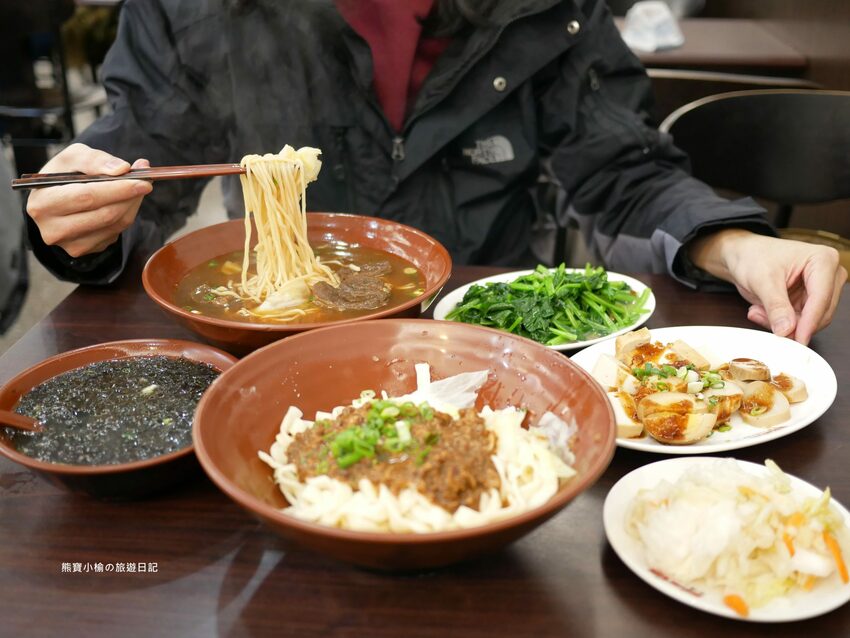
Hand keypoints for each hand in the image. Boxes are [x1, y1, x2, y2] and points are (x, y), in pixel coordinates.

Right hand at [26, 143, 152, 257]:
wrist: (55, 198)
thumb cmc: (64, 174)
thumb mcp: (73, 157)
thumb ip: (95, 160)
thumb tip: (121, 169)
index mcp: (43, 203)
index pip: (88, 197)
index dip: (119, 189)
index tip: (143, 181)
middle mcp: (53, 229)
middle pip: (105, 214)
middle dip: (131, 197)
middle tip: (146, 183)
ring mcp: (69, 244)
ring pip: (115, 226)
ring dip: (132, 206)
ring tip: (135, 189)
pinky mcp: (83, 250)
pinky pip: (114, 234)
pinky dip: (125, 216)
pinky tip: (122, 203)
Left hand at [688, 229, 846, 344]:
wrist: (742, 256)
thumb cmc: (753, 256)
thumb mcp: (762, 280)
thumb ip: (776, 306)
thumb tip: (787, 330)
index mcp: (823, 259)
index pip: (822, 298)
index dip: (809, 322)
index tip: (797, 339)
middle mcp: (828, 274)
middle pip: (821, 312)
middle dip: (792, 323)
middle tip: (762, 318)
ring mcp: (820, 289)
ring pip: (810, 321)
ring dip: (783, 323)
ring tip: (758, 311)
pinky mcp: (809, 301)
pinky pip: (800, 322)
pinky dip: (780, 322)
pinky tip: (761, 311)